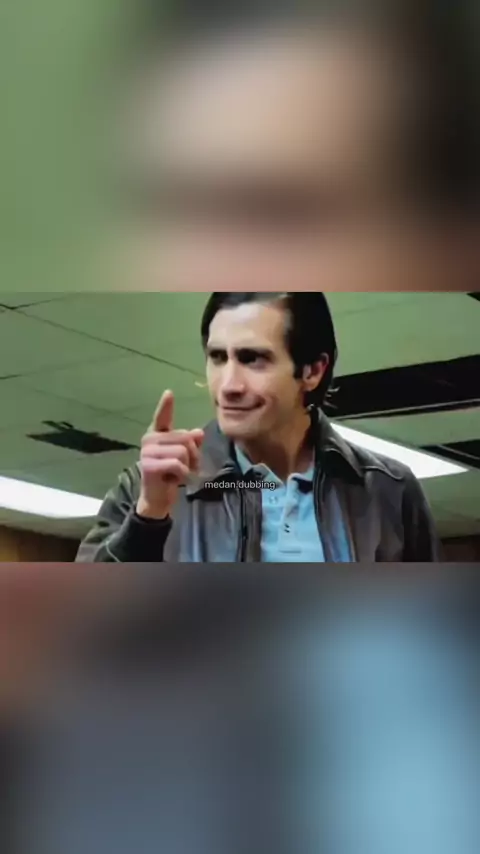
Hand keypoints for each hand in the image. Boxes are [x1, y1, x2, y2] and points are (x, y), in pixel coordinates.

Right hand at [136, 390, 203, 519]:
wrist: (158, 499)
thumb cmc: (171, 475)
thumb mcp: (186, 458)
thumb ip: (192, 444)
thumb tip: (198, 433)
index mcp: (158, 434)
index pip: (162, 417)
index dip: (166, 406)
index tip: (169, 393)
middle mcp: (150, 439)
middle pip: (185, 438)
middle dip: (193, 455)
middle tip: (187, 468)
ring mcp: (147, 452)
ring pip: (183, 452)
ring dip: (188, 467)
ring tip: (179, 474)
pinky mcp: (148, 465)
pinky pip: (177, 464)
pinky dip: (182, 475)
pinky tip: (173, 480)